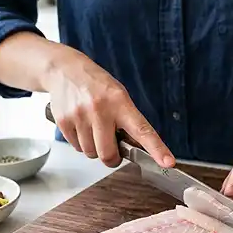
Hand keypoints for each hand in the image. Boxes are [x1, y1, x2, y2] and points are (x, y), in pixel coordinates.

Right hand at [45, 52, 174, 167]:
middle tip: (111, 147)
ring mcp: (80, 116)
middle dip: (112, 157)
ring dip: (94, 148)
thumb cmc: (97, 85)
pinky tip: (81, 126)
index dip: (157, 149)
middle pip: (108, 154)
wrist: (65, 70)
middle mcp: (100, 109)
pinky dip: (81, 143)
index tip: (168, 162)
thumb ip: (127, 121)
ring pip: (91, 153)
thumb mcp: (118, 96)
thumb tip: (137, 149)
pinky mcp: (64, 122)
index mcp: (120, 102)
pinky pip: (76, 148)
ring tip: (93, 128)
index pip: (142, 130)